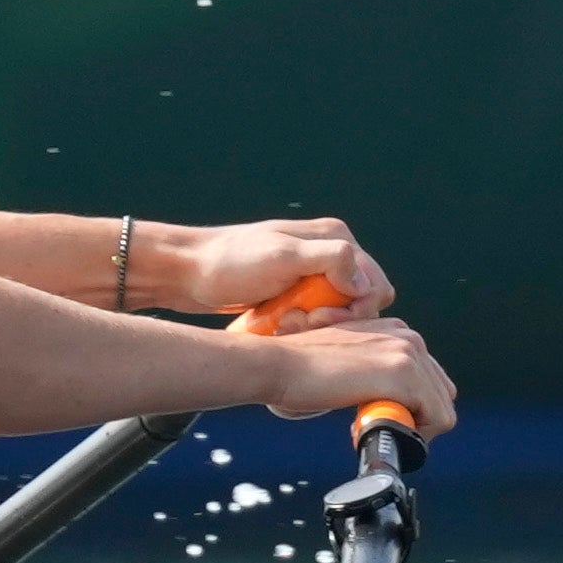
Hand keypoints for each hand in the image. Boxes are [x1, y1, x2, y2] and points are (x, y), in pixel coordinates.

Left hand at [160, 218, 389, 324]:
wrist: (187, 271)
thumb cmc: (229, 262)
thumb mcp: (282, 257)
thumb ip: (331, 260)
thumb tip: (364, 283)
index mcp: (335, 237)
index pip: (374, 284)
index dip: (356, 309)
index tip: (319, 317)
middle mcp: (329, 252)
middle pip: (360, 302)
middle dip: (336, 319)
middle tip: (300, 322)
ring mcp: (313, 273)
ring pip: (339, 314)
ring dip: (318, 325)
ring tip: (285, 324)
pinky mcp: (296, 291)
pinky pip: (317, 317)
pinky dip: (303, 326)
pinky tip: (280, 326)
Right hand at [252, 317, 456, 438]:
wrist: (280, 364)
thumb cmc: (303, 368)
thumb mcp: (350, 361)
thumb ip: (374, 372)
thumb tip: (387, 400)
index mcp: (398, 333)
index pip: (431, 382)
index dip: (410, 408)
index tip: (378, 417)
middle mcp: (409, 338)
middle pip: (441, 397)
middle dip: (413, 420)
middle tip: (374, 426)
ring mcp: (408, 354)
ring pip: (441, 411)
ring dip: (408, 430)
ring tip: (368, 427)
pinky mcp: (403, 374)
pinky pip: (436, 419)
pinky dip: (408, 435)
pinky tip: (371, 428)